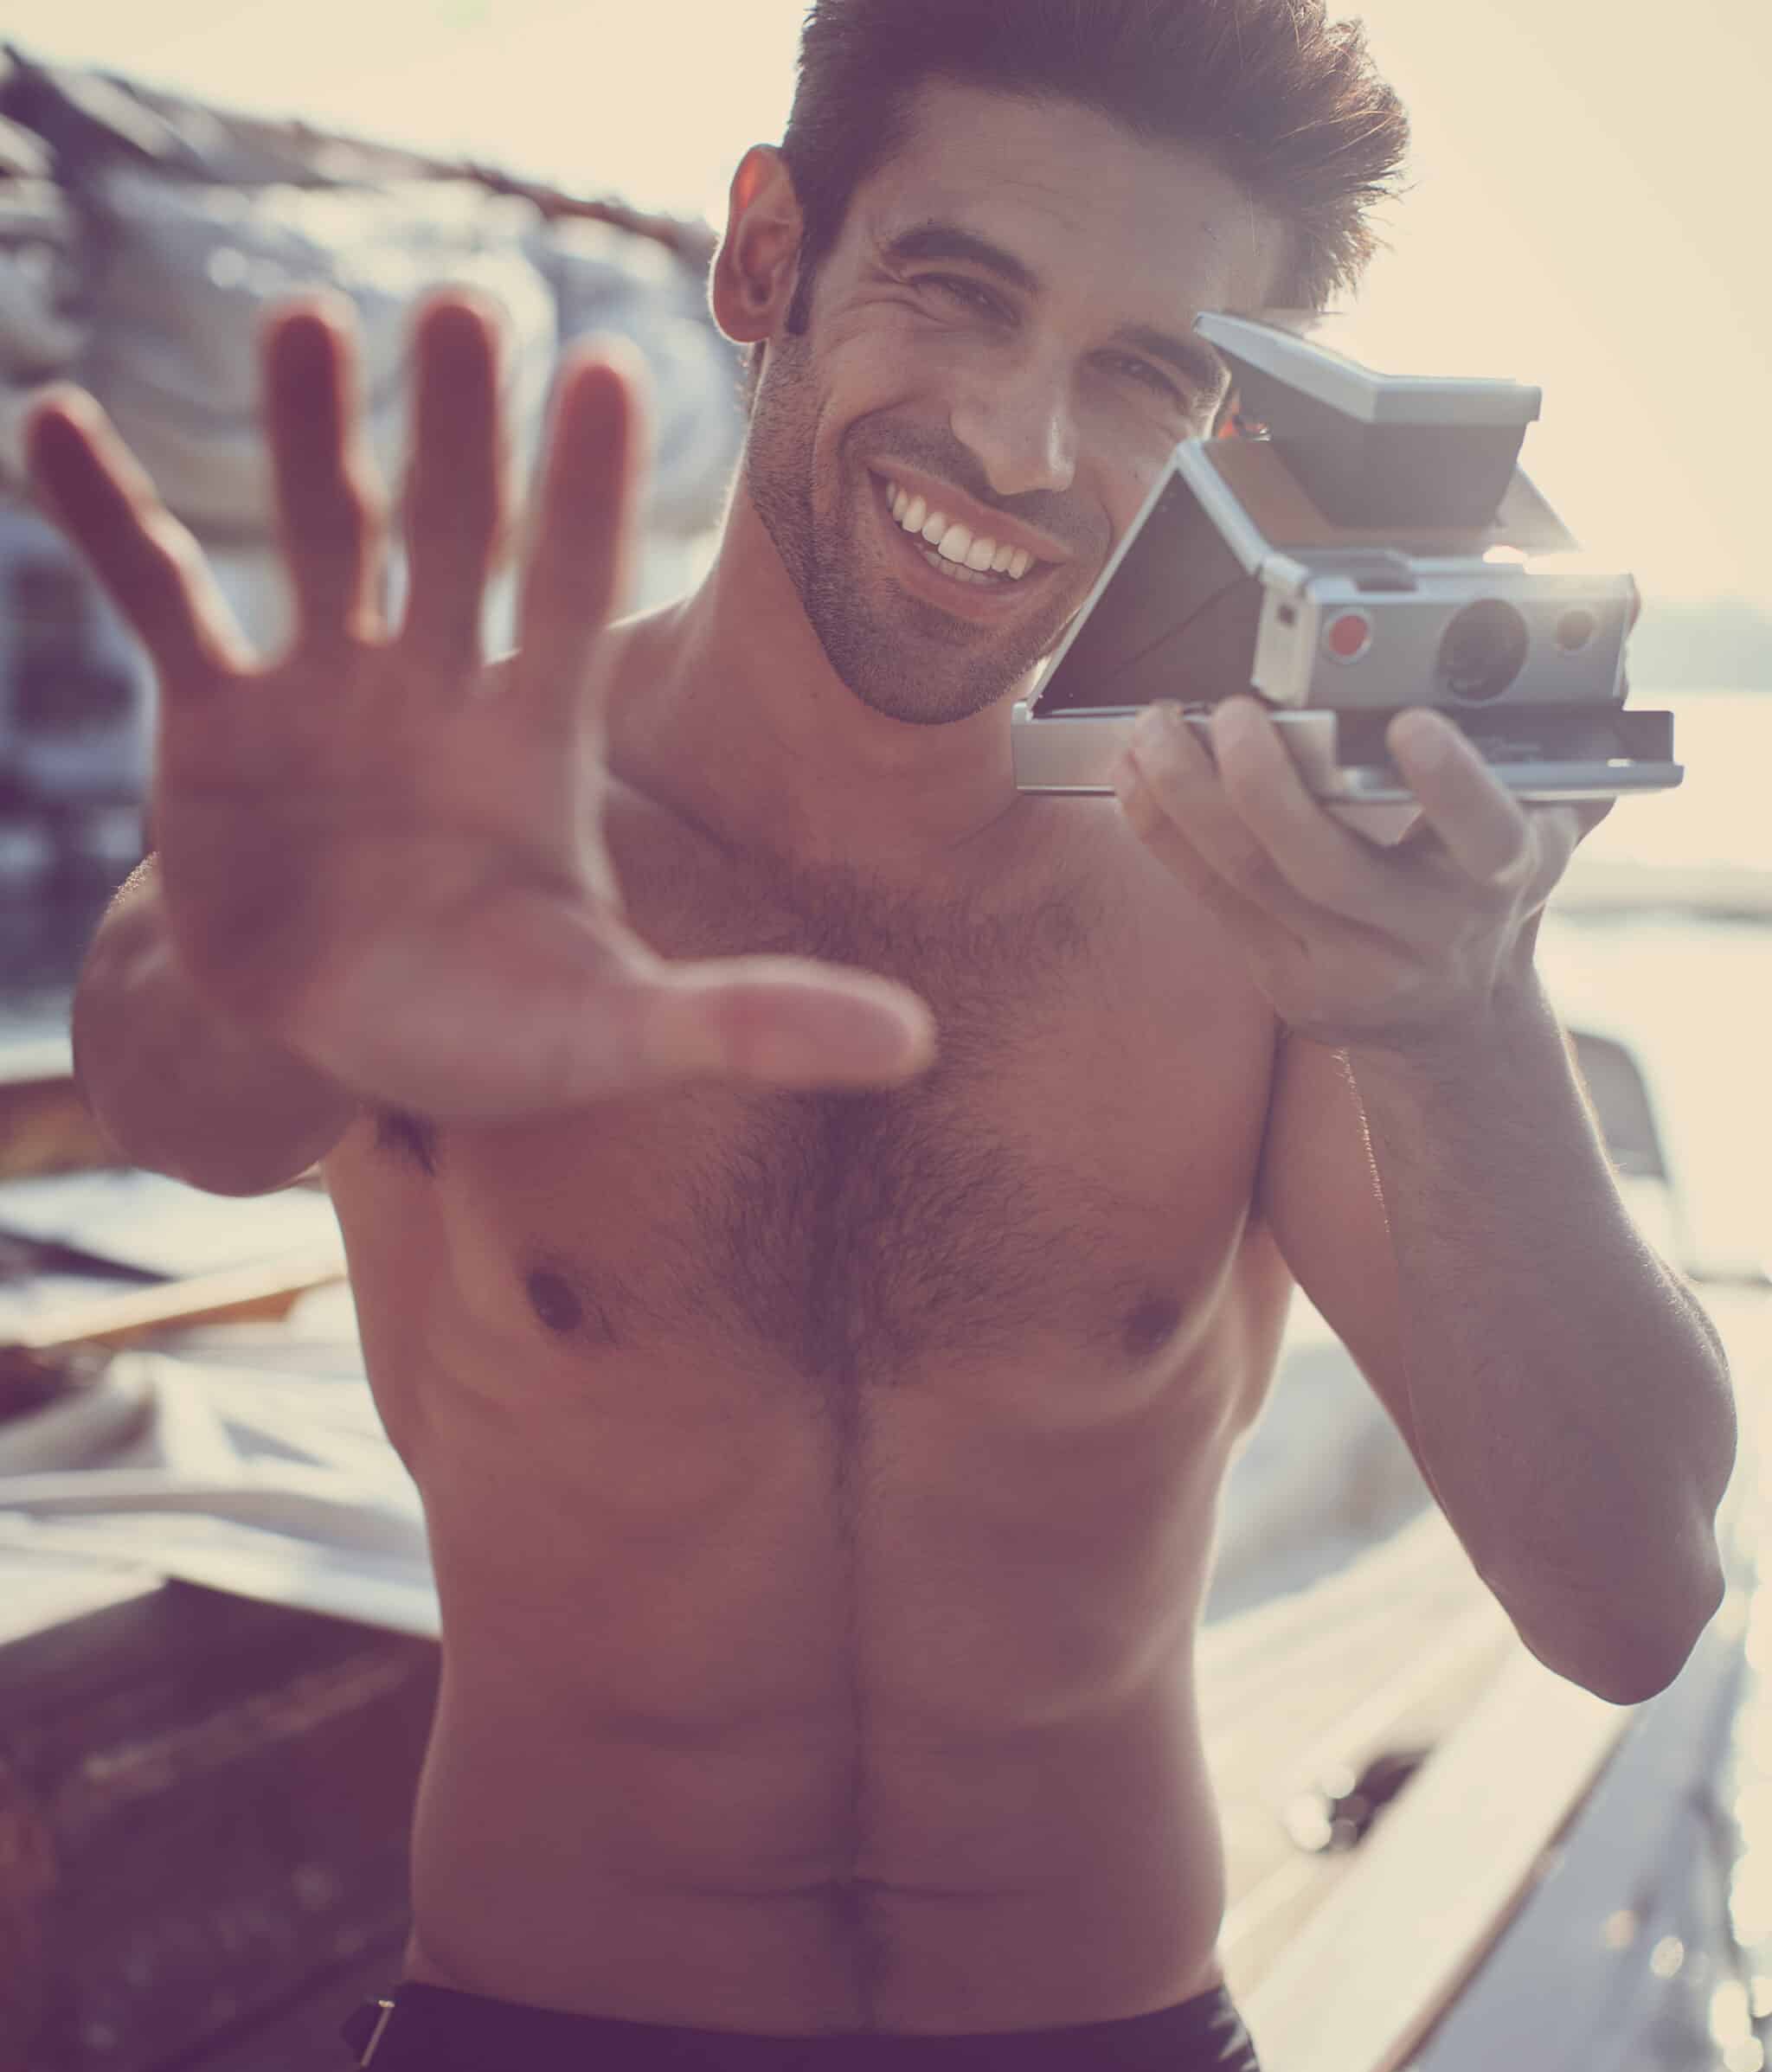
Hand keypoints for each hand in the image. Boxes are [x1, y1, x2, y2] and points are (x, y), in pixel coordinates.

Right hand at [25, 295, 933, 1119]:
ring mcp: (324, 693)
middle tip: (469, 309)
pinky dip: (114, 519)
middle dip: (462, 431)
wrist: (327, 1044)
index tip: (612, 372)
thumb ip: (749, 1023)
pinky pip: (163, 600)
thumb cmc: (486, 1033)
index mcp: (538, 738)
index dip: (586, 494)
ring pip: (324, 538)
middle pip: (457, 533)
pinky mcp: (212, 722)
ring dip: (314, 437)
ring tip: (306, 321)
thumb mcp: (617, 1035)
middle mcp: (439, 687)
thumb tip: (919, 1046)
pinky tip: (60, 421)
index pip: (571, 593)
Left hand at [1113, 695, 1611, 1049]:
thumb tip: (1602, 650)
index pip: (1485, 834)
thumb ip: (1558, 752)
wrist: (1457, 1017)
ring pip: (1251, 881)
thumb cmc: (1490, 892)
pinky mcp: (1284, 982)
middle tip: (1233, 708)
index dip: (1451, 784)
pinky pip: (1211, 899)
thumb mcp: (1544, 829)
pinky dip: (1164, 831)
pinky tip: (1135, 774)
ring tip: (1154, 726)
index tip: (1412, 724)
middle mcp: (1423, 934)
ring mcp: (1346, 967)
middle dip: (1266, 784)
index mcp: (1499, 880)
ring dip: (1188, 797)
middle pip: (1328, 866)